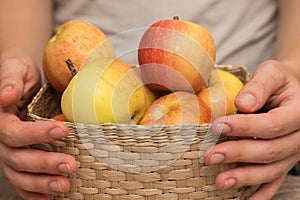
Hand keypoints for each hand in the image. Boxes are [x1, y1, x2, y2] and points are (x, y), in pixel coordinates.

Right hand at [0, 58, 77, 199]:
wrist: (22, 81)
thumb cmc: (20, 74)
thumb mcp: (16, 70)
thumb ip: (10, 82)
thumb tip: (4, 96)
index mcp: (1, 119)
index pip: (14, 133)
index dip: (36, 134)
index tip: (63, 129)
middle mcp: (3, 140)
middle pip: (18, 158)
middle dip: (45, 164)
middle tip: (70, 165)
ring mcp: (11, 151)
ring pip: (20, 174)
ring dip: (42, 183)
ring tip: (64, 185)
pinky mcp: (21, 157)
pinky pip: (22, 179)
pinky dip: (34, 191)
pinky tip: (49, 197)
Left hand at [204, 60, 299, 199]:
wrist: (293, 91)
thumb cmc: (279, 81)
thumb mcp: (271, 73)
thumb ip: (259, 86)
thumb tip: (243, 104)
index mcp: (298, 113)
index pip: (272, 125)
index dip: (244, 127)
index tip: (217, 126)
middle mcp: (298, 137)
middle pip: (269, 151)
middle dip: (238, 154)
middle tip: (210, 156)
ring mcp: (292, 152)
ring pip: (272, 170)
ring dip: (245, 178)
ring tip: (220, 182)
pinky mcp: (284, 160)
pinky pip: (276, 181)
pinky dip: (262, 192)